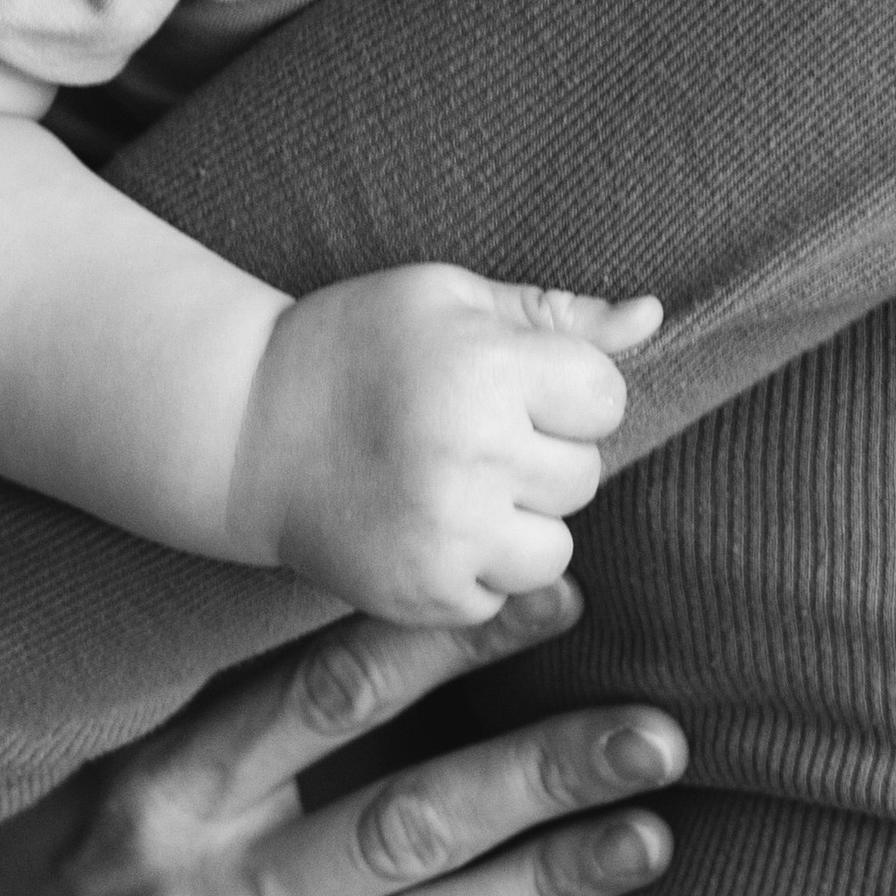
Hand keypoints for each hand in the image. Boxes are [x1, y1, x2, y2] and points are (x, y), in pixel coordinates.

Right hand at [0, 581, 687, 895]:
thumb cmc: (58, 836)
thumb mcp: (114, 741)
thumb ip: (232, 690)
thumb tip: (380, 578)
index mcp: (165, 787)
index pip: (333, 696)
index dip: (453, 644)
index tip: (560, 594)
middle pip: (401, 820)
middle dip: (541, 773)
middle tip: (663, 734)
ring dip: (539, 892)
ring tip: (649, 841)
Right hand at [224, 267, 661, 624]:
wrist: (240, 427)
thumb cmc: (357, 344)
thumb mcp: (448, 298)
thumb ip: (555, 312)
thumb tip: (655, 318)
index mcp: (483, 367)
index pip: (605, 397)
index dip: (567, 390)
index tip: (513, 384)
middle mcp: (470, 454)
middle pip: (585, 474)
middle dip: (543, 455)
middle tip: (472, 434)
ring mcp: (445, 533)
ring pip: (555, 546)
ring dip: (521, 521)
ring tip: (457, 485)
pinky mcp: (421, 593)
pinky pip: (501, 597)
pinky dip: (477, 569)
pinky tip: (428, 526)